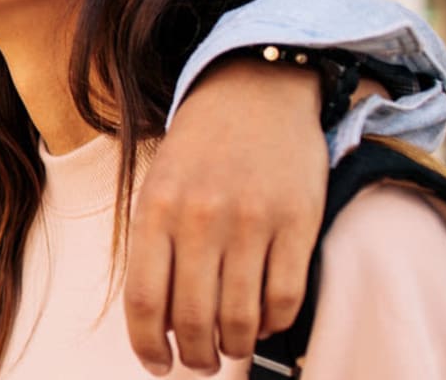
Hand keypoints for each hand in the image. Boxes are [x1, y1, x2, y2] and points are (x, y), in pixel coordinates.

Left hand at [125, 58, 325, 374]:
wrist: (254, 93)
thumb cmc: (199, 151)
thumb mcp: (157, 188)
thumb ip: (155, 249)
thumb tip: (158, 324)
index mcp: (156, 210)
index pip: (146, 301)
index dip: (149, 346)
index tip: (158, 365)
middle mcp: (201, 218)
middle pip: (194, 318)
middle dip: (196, 356)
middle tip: (199, 362)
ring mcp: (253, 222)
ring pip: (241, 318)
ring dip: (234, 348)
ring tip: (229, 348)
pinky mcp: (299, 223)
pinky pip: (285, 298)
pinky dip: (272, 323)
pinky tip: (261, 321)